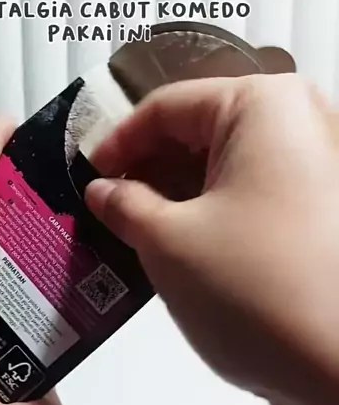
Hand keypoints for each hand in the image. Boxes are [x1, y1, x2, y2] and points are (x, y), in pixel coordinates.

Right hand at [86, 74, 338, 404]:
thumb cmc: (275, 298)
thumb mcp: (168, 242)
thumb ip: (124, 206)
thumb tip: (106, 193)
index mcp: (267, 108)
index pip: (167, 106)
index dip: (117, 142)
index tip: (88, 173)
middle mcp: (300, 128)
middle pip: (198, 134)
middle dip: (147, 173)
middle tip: (107, 208)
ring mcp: (316, 173)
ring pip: (224, 170)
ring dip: (176, 200)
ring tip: (135, 237)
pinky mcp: (319, 217)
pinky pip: (249, 200)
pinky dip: (211, 219)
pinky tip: (178, 253)